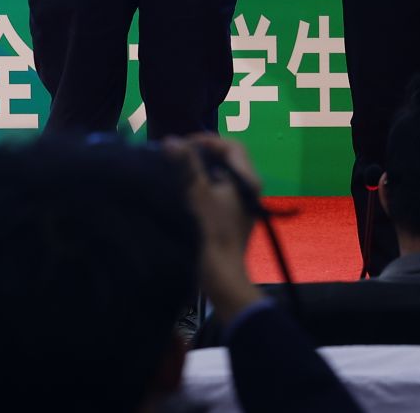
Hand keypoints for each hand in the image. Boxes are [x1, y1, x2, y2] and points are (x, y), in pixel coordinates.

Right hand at [168, 135, 264, 317]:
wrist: (221, 277)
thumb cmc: (211, 233)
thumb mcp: (197, 196)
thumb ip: (186, 167)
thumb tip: (171, 141)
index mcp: (247, 180)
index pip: (232, 147)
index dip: (207, 141)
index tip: (182, 145)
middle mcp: (248, 188)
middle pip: (226, 160)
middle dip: (201, 155)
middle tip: (175, 157)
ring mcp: (240, 204)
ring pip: (219, 177)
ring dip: (199, 172)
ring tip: (175, 172)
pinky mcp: (231, 217)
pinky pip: (216, 192)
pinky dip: (201, 187)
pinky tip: (182, 192)